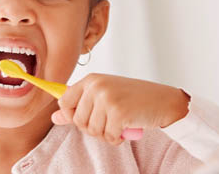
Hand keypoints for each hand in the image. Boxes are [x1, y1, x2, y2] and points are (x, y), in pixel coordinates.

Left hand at [51, 73, 189, 144]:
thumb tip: (54, 118)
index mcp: (91, 80)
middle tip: (109, 122)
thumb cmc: (134, 98)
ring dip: (107, 134)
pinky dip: (117, 138)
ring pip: (93, 130)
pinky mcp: (118, 113)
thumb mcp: (104, 97)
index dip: (71, 115)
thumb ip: (79, 106)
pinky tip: (126, 130)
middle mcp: (96, 86)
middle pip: (77, 120)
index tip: (85, 118)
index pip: (63, 101)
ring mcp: (107, 99)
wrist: (164, 100)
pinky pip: (108, 136)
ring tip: (119, 124)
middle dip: (92, 128)